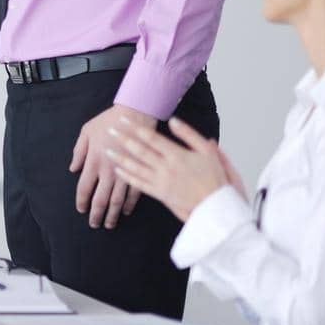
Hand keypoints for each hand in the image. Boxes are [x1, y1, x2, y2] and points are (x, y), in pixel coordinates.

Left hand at [70, 105, 153, 228]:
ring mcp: (125, 172)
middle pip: (100, 199)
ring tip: (109, 224)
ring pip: (117, 200)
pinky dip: (129, 204)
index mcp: (94, 161)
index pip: (84, 188)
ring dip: (112, 214)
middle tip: (94, 225)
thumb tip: (73, 169)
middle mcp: (108, 170)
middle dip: (96, 215)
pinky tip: (125, 211)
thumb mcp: (86, 131)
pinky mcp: (140, 171)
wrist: (135, 114)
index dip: (82, 201)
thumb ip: (79, 152)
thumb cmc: (109, 121)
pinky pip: (134, 193)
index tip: (81, 210)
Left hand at [105, 115, 235, 222]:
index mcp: (177, 155)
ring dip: (120, 158)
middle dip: (123, 139)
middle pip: (139, 151)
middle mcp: (166, 167)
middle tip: (109, 130)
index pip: (151, 137)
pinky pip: (139, 184)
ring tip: (107, 150)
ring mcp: (161, 182)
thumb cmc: (215, 178)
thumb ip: (190, 135)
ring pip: (135, 168)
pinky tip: (118, 171)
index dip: (135, 127)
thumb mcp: (208, 152)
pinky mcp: (159, 194)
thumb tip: (173, 120)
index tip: (123, 119)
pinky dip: (127, 177)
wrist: (217, 206)